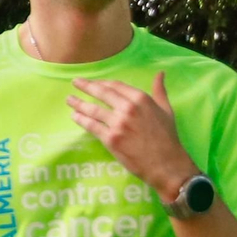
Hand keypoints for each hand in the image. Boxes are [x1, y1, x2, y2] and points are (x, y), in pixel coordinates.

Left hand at [66, 73, 196, 200]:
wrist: (166, 163)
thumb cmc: (167, 137)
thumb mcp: (167, 110)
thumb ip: (159, 91)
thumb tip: (160, 73)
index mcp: (141, 99)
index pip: (115, 86)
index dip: (102, 82)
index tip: (93, 82)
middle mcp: (128, 108)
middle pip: (101, 93)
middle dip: (85, 86)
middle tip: (75, 82)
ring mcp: (118, 124)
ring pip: (93, 110)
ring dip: (78, 103)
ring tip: (69, 100)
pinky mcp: (110, 139)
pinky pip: (91, 126)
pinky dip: (81, 120)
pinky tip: (74, 116)